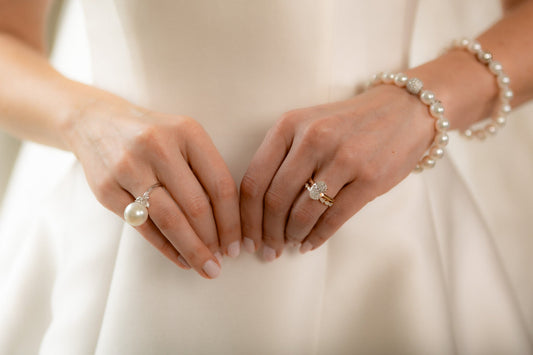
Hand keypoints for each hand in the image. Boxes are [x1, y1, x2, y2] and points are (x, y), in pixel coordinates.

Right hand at [65, 98, 240, 278]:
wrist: (96, 122)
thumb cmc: (154, 136)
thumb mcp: (184, 138)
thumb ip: (205, 171)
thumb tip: (228, 225)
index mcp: (187, 132)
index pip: (220, 184)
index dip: (232, 220)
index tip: (236, 244)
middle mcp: (158, 147)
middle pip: (196, 206)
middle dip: (213, 241)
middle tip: (221, 263)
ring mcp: (129, 167)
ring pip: (169, 219)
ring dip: (191, 249)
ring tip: (204, 267)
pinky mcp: (107, 189)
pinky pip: (143, 226)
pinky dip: (165, 247)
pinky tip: (180, 258)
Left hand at [240, 84, 434, 259]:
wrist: (403, 110)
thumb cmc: (347, 124)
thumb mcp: (307, 125)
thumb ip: (282, 158)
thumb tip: (258, 211)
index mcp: (289, 125)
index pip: (254, 180)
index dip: (246, 217)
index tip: (245, 237)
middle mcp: (314, 139)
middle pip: (275, 200)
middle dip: (267, 233)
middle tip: (267, 250)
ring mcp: (344, 158)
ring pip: (303, 212)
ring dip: (292, 236)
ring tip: (290, 244)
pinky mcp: (370, 178)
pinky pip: (334, 218)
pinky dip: (317, 237)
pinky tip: (310, 244)